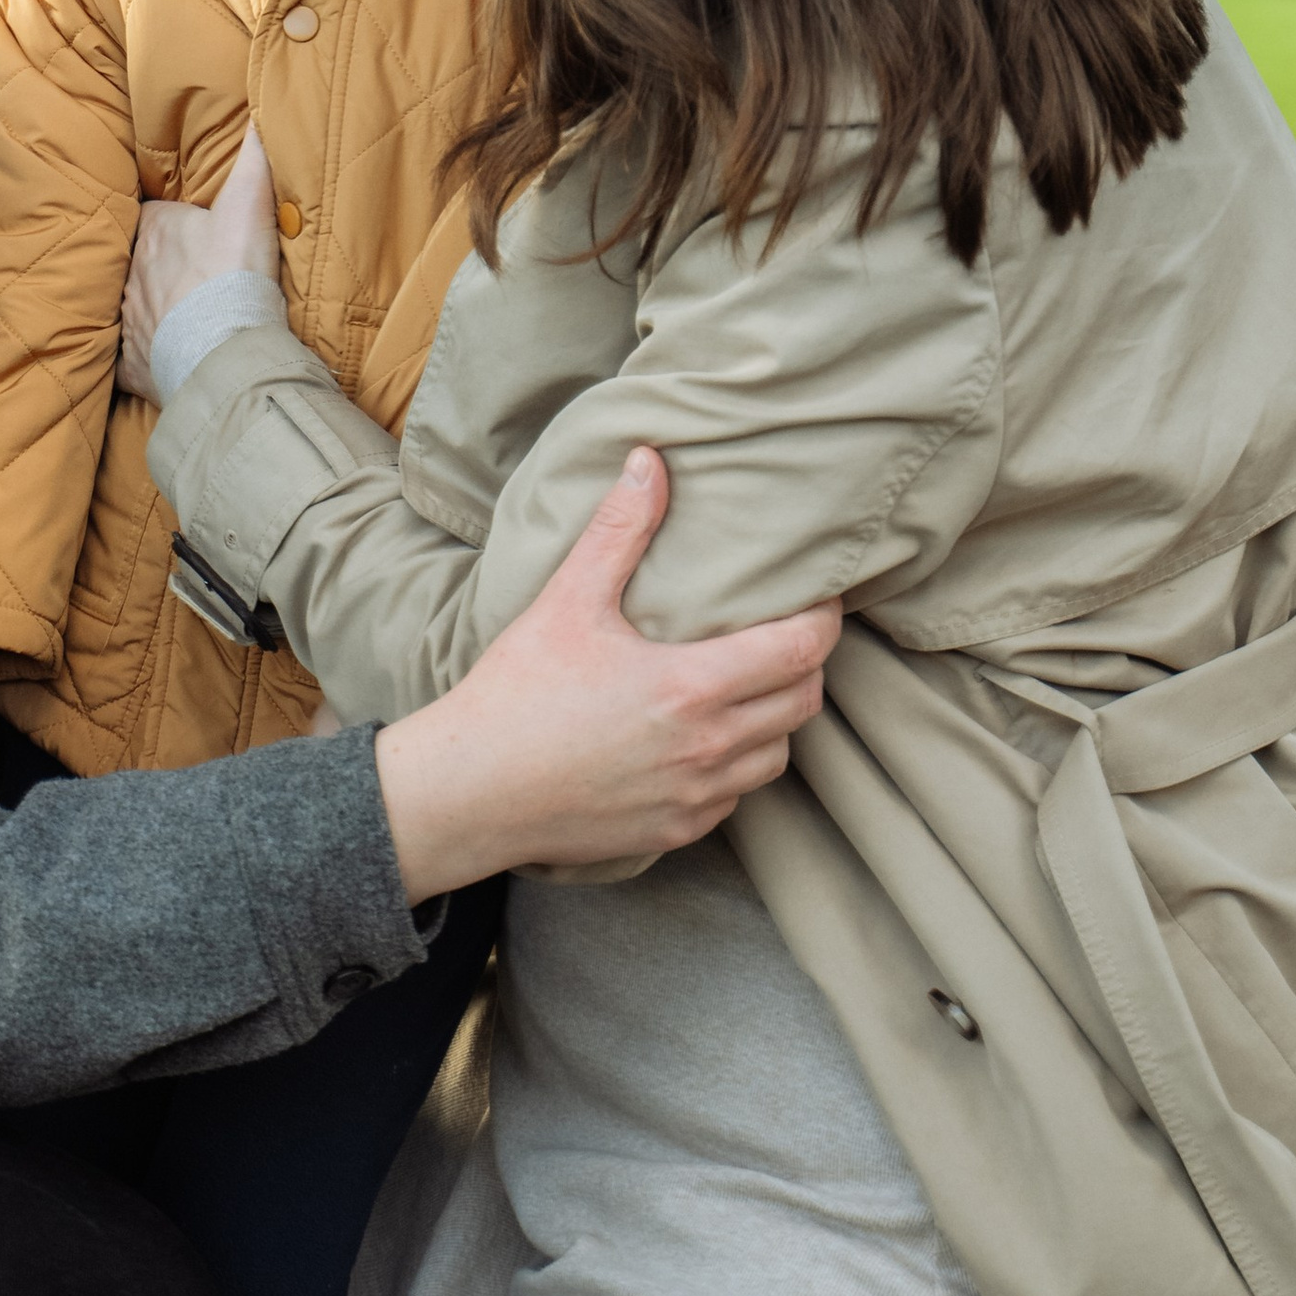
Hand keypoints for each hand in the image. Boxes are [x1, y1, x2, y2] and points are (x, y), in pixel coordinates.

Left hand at [120, 121, 282, 396]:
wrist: (223, 351)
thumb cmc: (233, 274)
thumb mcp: (249, 204)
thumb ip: (254, 157)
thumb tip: (261, 109)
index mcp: (153, 231)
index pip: (152, 216)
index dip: (168, 220)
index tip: (187, 227)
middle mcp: (130, 272)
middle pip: (139, 260)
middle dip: (158, 264)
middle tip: (189, 273)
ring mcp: (128, 320)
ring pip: (132, 306)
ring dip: (153, 308)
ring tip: (182, 315)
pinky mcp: (130, 363)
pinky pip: (127, 356)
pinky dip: (141, 356)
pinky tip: (159, 358)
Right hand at [370, 450, 838, 901]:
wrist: (472, 791)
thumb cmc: (517, 693)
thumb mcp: (567, 600)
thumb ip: (619, 530)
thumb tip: (650, 463)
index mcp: (692, 687)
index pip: (802, 651)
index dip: (823, 620)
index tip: (817, 597)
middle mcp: (707, 749)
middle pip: (802, 705)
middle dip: (804, 665)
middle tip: (781, 634)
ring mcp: (695, 799)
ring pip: (775, 757)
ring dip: (774, 719)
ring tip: (745, 685)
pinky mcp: (673, 832)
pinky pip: (734, 797)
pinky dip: (735, 765)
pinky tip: (701, 739)